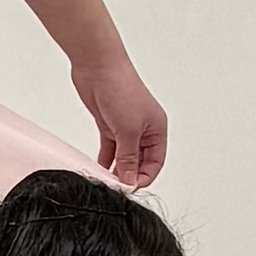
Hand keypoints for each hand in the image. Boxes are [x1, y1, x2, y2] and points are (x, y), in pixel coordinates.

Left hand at [74, 50, 166, 190]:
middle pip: (139, 161)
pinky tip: (98, 170)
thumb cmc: (121, 88)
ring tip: (105, 181)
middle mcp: (143, 129)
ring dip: (115, 169)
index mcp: (157, 129)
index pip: (155, 162)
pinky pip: (109, 148)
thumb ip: (129, 158)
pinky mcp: (108, 124)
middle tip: (115, 187)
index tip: (129, 189)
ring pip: (123, 156)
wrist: (98, 66)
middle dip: (129, 175)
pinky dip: (104, 160)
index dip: (144, 177)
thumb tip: (130, 180)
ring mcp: (125, 127)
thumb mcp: (128, 130)